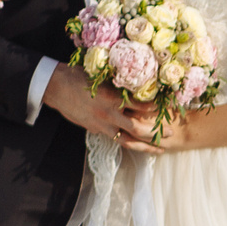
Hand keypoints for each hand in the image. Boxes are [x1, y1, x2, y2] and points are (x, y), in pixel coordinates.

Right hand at [43, 62, 160, 146]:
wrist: (55, 87)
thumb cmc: (78, 75)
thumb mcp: (102, 76)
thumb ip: (119, 84)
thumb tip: (139, 85)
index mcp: (112, 97)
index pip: (141, 106)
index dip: (157, 108)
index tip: (170, 107)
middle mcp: (109, 114)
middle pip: (138, 129)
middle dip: (156, 132)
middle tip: (171, 133)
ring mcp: (102, 125)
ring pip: (128, 140)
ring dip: (145, 146)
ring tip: (160, 149)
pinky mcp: (95, 130)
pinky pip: (116, 139)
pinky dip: (129, 142)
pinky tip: (138, 144)